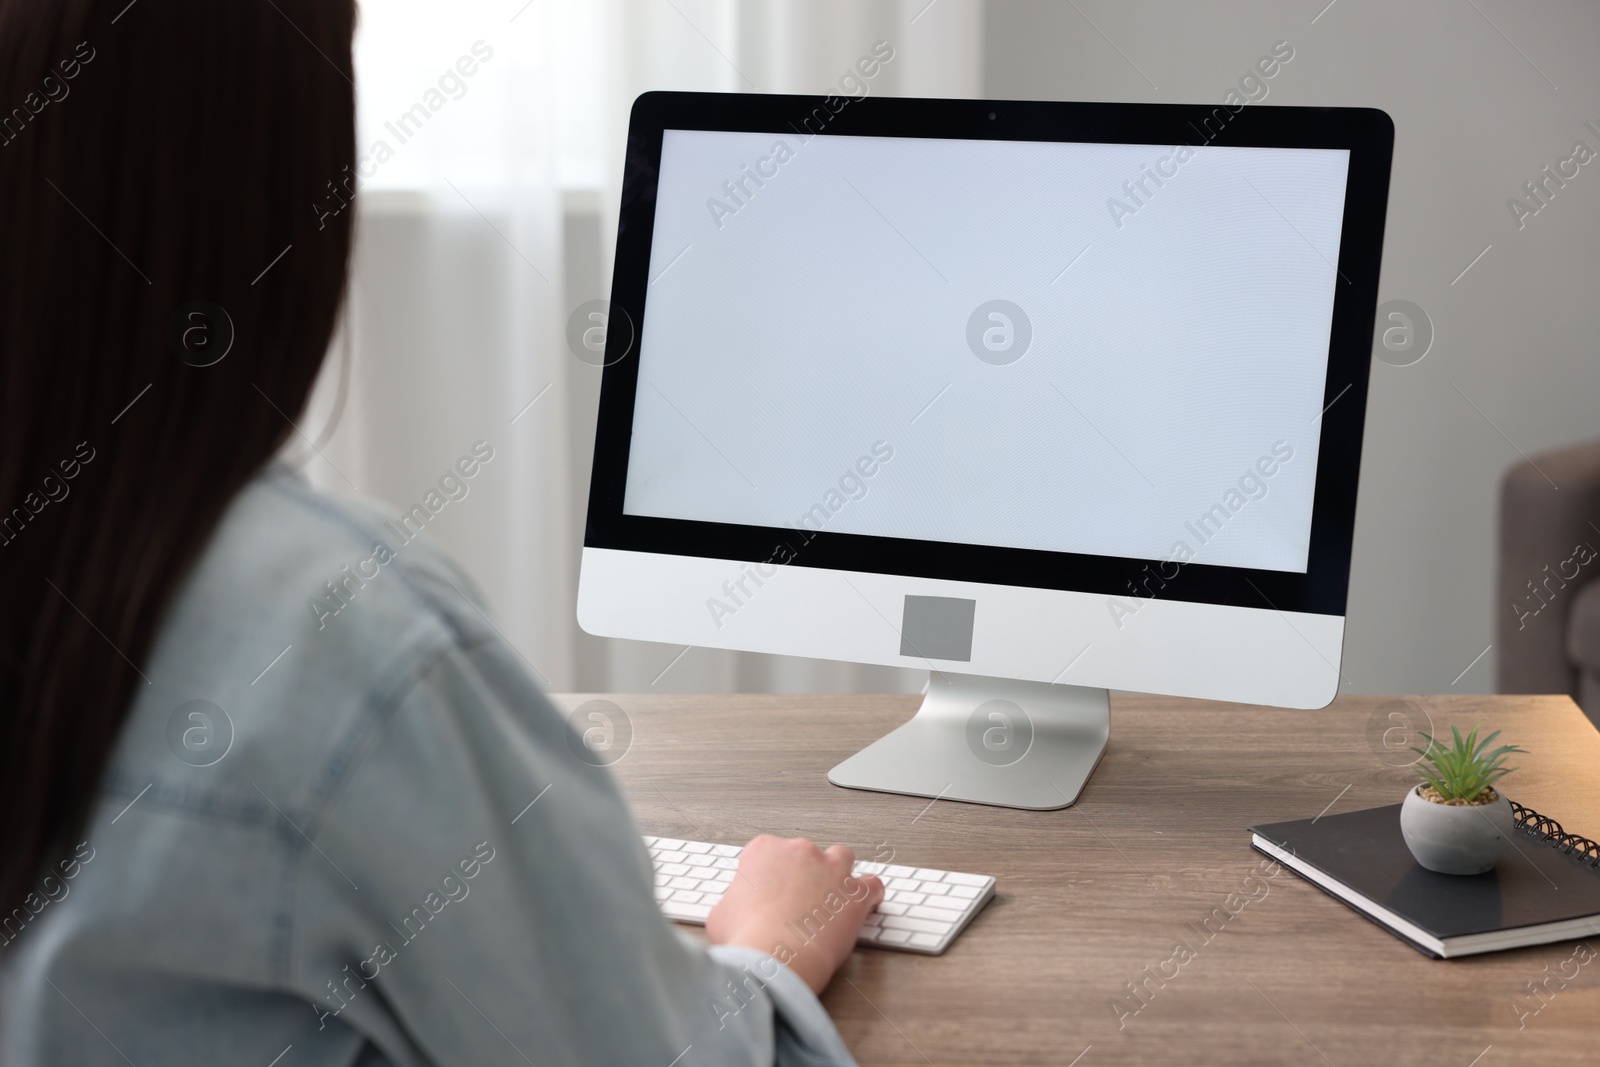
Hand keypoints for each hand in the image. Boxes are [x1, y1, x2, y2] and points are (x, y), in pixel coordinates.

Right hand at [705, 834, 884, 993]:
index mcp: (763, 851)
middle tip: (797, 904)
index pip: (770, 852)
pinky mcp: (855, 892)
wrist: (775, 958)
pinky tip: (867, 906)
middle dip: (803, 876)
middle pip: (805, 855)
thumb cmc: (748, 938)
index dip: (771, 875)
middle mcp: (799, 851)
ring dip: (839, 875)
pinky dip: (871, 895)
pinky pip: (873, 885)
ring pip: (842, 858)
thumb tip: (733, 914)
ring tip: (833, 896)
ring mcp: (830, 868)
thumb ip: (731, 905)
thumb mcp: (720, 916)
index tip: (771, 893)